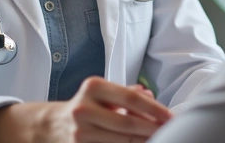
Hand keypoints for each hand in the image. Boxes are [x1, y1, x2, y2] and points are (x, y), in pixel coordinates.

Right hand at [0, 77, 171, 142]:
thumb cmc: (87, 106)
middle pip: (128, 124)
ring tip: (159, 139)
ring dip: (142, 142)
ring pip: (121, 141)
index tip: (172, 117)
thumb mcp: (104, 93)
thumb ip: (127, 94)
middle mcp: (84, 108)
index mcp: (93, 87)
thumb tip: (149, 95)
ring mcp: (79, 132)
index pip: (131, 98)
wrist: (52, 125)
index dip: (155, 109)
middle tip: (172, 132)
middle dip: (153, 130)